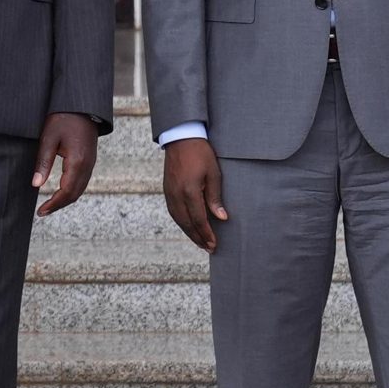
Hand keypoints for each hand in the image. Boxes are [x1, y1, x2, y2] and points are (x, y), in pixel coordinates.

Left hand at [32, 113, 98, 216]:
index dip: (53, 204)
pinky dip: (72, 191)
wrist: (82, 104)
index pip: (66, 192)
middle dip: (59, 205)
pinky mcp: (90, 159)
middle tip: (43, 212)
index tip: (41, 212)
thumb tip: (36, 185)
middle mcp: (87, 165)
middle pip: (75, 194)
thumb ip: (43, 162)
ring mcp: (91, 163)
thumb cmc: (63, 118)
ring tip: (50, 205)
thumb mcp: (49, 138)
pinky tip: (60, 191)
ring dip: (66, 199)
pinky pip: (82, 181)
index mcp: (77, 162)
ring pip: (80, 189)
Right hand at [161, 136, 226, 252]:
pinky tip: (188, 227)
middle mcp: (177, 195)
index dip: (207, 234)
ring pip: (178, 220)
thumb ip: (215, 198)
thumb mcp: (214, 174)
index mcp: (189, 191)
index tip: (214, 244)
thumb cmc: (201, 154)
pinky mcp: (167, 190)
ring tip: (199, 241)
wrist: (181, 138)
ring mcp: (169, 193)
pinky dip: (181, 223)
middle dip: (198, 238)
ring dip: (189, 233)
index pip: (199, 219)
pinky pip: (173, 212)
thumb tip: (221, 218)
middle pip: (187, 224)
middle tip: (208, 248)